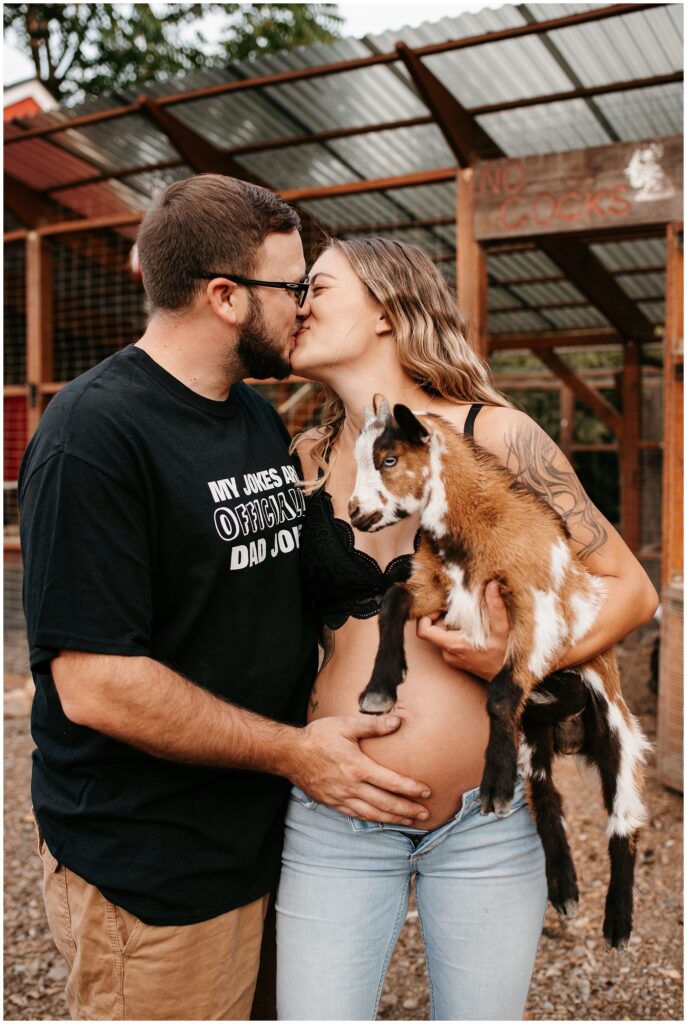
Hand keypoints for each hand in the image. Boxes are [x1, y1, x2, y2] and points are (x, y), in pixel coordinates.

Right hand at [288, 715, 430, 824]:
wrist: (290, 754)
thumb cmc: (318, 737)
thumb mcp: (345, 725)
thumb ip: (373, 725)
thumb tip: (398, 722)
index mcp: (358, 767)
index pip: (391, 782)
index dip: (411, 789)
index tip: (427, 792)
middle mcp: (352, 786)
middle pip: (386, 803)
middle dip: (408, 810)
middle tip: (426, 815)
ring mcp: (342, 797)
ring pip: (373, 814)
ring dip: (394, 819)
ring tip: (410, 822)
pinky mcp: (333, 803)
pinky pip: (357, 816)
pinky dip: (373, 820)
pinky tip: (382, 820)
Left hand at [416, 580, 509, 680]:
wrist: (506, 680)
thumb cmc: (504, 658)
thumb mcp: (502, 631)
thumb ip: (496, 609)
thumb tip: (492, 585)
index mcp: (453, 645)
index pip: (423, 631)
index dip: (425, 616)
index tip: (438, 607)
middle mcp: (447, 653)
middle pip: (434, 629)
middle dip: (444, 616)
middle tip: (458, 606)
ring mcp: (451, 657)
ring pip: (442, 635)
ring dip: (452, 624)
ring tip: (467, 616)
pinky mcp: (456, 659)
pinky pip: (449, 641)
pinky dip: (456, 632)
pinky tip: (471, 628)